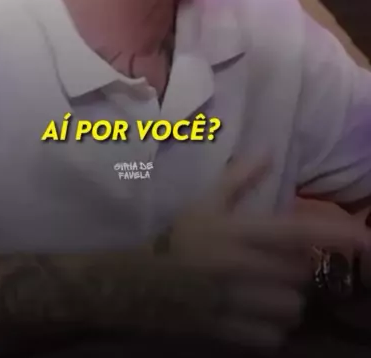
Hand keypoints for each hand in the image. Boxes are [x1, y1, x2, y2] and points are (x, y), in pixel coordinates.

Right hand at [164, 160, 370, 350]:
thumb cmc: (178, 238)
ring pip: (292, 308)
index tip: (362, 237)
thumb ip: (238, 178)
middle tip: (283, 262)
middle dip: (299, 268)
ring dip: (290, 300)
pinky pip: (272, 336)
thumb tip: (269, 152)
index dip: (334, 235)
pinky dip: (273, 327)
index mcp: (238, 232)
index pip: (297, 233)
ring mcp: (236, 303)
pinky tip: (260, 312)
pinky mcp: (229, 331)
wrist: (140, 283)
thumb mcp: (205, 202)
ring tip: (273, 290)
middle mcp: (242, 267)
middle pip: (300, 274)